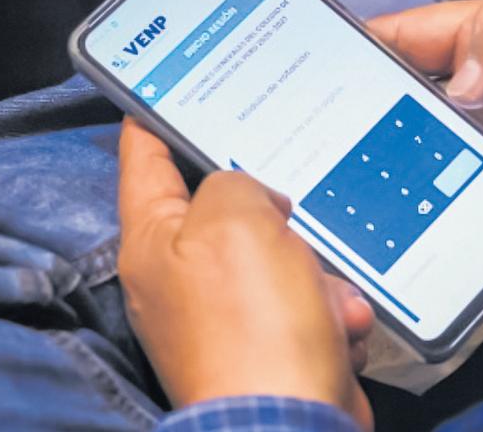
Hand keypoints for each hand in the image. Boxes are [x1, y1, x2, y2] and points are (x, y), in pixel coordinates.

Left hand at [117, 117, 372, 429]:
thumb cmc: (253, 325)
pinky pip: (311, 299)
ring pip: (285, 254)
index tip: (173, 83)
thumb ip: (235, 181)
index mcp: (155, 242)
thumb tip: (260, 199)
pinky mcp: (274, 340)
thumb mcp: (236, 219)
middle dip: (278, 211)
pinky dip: (331, 308)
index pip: (145, 158)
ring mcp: (230, 311)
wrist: (294, 420)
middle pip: (231, 208)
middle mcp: (184, 276)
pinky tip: (337, 324)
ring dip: (319, 268)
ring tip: (324, 295)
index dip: (158, 116)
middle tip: (297, 206)